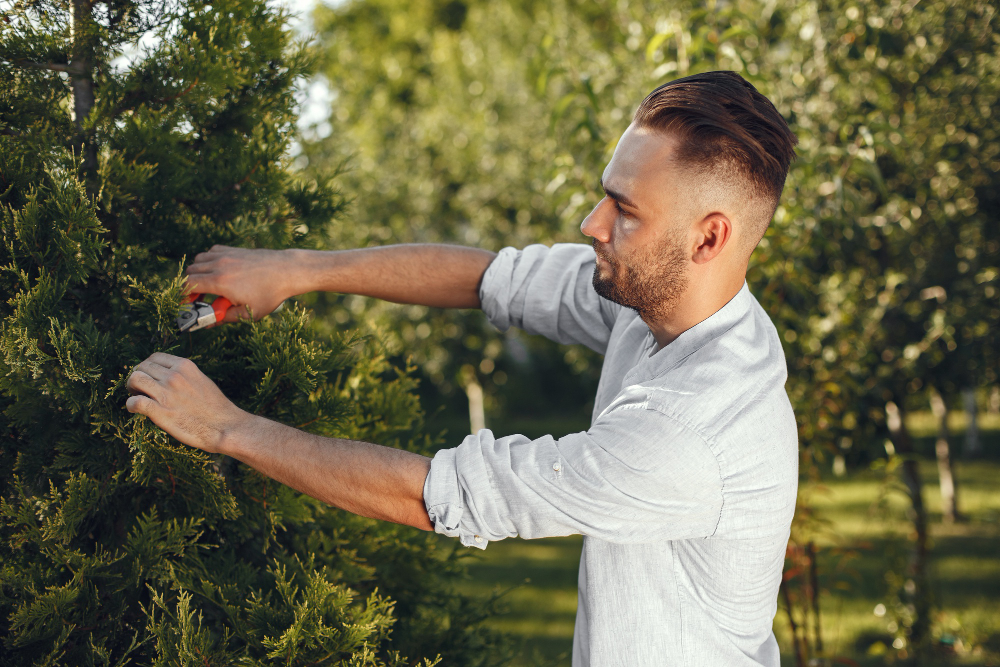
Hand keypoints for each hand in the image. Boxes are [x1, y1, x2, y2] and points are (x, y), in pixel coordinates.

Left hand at [125, 353, 248, 453]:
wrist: (224, 426)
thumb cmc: (216, 407)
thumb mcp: (202, 380)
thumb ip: (184, 375)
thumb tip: (167, 375)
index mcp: (184, 366)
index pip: (154, 357)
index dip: (147, 366)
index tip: (149, 377)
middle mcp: (174, 376)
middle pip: (141, 367)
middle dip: (138, 377)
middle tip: (140, 389)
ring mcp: (166, 393)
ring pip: (134, 379)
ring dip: (131, 388)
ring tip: (137, 396)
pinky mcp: (160, 412)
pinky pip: (134, 402)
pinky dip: (130, 405)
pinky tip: (135, 409)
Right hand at [185, 245, 298, 323]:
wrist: (287, 271)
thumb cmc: (270, 294)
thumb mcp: (249, 313)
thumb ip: (225, 318)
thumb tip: (208, 324)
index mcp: (220, 282)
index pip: (188, 284)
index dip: (183, 295)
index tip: (188, 303)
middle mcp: (219, 265)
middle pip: (190, 272)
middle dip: (190, 286)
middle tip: (199, 297)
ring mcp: (225, 255)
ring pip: (198, 260)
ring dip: (198, 273)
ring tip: (209, 285)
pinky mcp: (232, 249)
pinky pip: (210, 252)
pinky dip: (208, 261)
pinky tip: (219, 271)